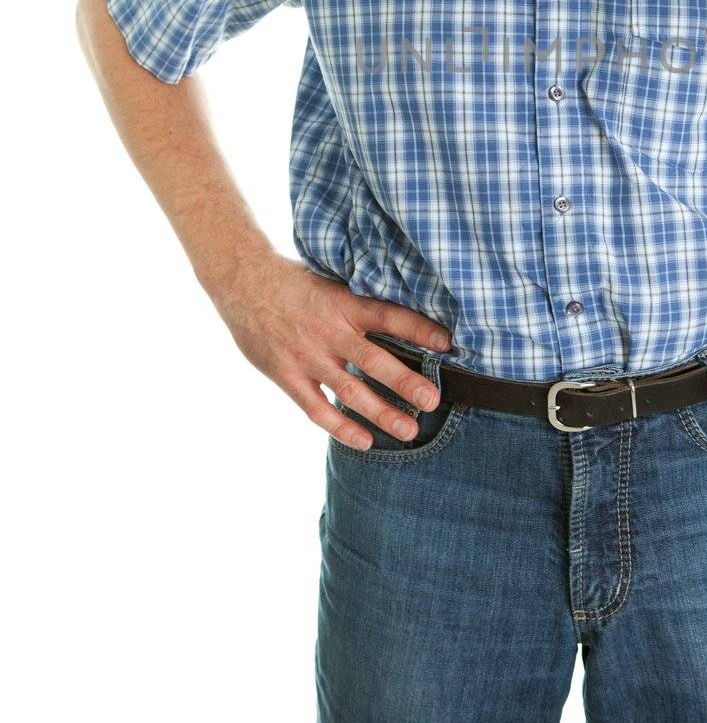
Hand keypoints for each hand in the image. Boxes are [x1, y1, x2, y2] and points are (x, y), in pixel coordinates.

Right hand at [214, 253, 454, 449]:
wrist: (243, 281)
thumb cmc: (294, 282)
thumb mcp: (332, 281)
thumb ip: (360, 302)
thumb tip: (403, 313)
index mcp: (345, 303)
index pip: (389, 316)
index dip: (419, 330)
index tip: (447, 343)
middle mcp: (330, 331)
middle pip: (375, 360)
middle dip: (406, 383)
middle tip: (433, 401)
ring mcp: (307, 356)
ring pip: (349, 390)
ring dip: (380, 412)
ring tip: (408, 430)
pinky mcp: (286, 375)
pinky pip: (316, 408)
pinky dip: (341, 427)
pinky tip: (364, 441)